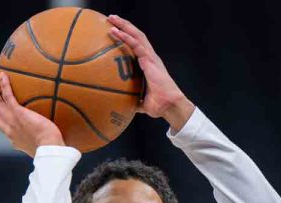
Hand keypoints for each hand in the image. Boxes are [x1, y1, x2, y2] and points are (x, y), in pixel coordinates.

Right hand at [0, 72, 63, 156]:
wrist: (49, 149)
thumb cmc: (53, 149)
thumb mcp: (45, 145)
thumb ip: (47, 138)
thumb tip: (57, 133)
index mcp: (15, 139)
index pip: (4, 127)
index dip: (1, 118)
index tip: (1, 110)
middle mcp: (10, 130)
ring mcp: (12, 121)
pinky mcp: (17, 113)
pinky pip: (8, 96)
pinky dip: (4, 85)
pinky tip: (4, 76)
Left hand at [108, 15, 194, 131]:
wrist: (169, 106)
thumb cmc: (159, 105)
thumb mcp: (142, 102)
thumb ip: (133, 100)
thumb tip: (122, 105)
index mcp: (149, 64)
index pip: (137, 45)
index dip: (127, 36)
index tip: (115, 30)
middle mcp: (150, 58)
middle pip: (136, 36)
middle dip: (124, 25)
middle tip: (111, 18)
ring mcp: (151, 58)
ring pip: (136, 36)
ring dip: (124, 26)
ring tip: (112, 18)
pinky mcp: (150, 60)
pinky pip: (136, 45)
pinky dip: (126, 37)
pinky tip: (116, 31)